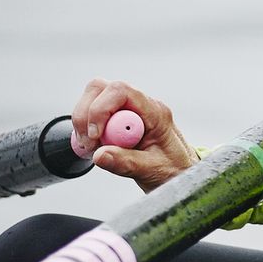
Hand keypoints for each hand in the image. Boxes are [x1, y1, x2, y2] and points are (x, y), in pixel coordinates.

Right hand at [72, 77, 198, 191]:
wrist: (178, 172)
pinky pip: (92, 113)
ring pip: (93, 98)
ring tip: (92, 148)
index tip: (95, 136)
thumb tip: (99, 155)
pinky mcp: (116, 119)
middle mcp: (140, 105)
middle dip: (86, 115)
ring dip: (84, 123)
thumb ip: (127, 163)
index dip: (100, 110)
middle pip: (101, 89)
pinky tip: (95, 147)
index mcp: (154, 112)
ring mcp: (127, 110)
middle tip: (88, 143)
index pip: (121, 91)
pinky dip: (86, 129)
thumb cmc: (172, 168)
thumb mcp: (152, 170)